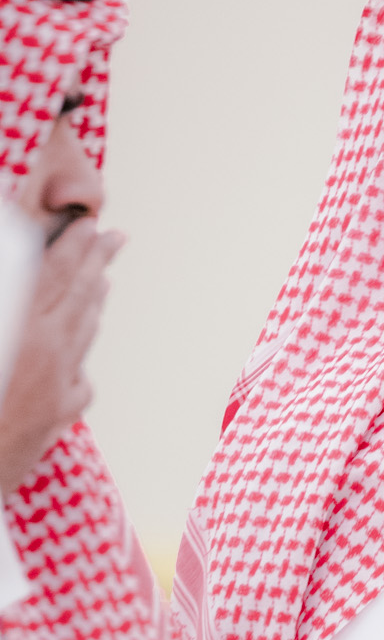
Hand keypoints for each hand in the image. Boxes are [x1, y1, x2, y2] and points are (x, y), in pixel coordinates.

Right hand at [0, 215, 122, 493]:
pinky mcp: (61, 413)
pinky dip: (81, 352)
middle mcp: (48, 352)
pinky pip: (78, 375)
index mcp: (23, 328)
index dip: (75, 246)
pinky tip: (82, 343)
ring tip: (103, 278)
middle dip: (97, 262)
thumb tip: (34, 286)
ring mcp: (59, 384)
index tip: (91, 225)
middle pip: (79, 296)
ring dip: (94, 300)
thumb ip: (13, 302)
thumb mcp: (0, 340)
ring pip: (83, 332)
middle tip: (115, 238)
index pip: (55, 274)